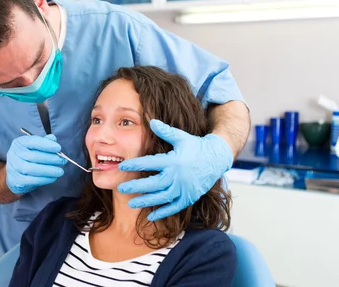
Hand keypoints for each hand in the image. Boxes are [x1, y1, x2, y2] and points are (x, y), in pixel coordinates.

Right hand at [5, 134, 66, 194]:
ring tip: (60, 171)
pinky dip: (45, 179)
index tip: (58, 148)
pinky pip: (32, 180)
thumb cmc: (27, 158)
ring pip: (32, 169)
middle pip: (33, 156)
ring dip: (49, 170)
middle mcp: (14, 154)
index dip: (46, 144)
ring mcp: (14, 168)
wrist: (14, 175)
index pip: (32, 142)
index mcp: (19, 143)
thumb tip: (53, 139)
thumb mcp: (34, 147)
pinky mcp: (17, 180)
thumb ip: (43, 142)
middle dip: (51, 158)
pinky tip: (53, 177)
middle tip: (62, 160)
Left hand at [117, 119, 233, 220]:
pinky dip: (162, 212)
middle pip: (154, 183)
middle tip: (121, 188)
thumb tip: (151, 121)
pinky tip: (150, 216)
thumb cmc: (196, 146)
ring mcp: (184, 188)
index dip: (136, 164)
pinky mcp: (189, 197)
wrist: (216, 159)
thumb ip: (165, 131)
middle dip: (136, 186)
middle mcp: (178, 176)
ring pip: (162, 197)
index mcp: (174, 160)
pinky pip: (174, 207)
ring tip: (131, 204)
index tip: (122, 166)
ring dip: (146, 201)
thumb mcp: (181, 137)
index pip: (151, 163)